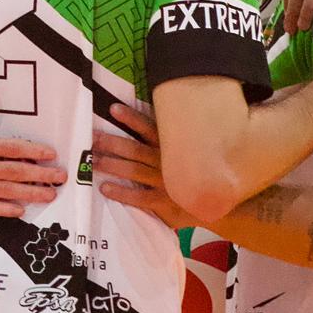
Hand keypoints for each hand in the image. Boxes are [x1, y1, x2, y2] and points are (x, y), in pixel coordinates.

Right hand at [0, 87, 66, 215]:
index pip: (11, 148)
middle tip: (62, 178)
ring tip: (50, 195)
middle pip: (15, 172)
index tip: (51, 154)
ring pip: (6, 192)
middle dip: (41, 175)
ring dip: (30, 194)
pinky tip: (20, 211)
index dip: (34, 151)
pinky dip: (6, 210)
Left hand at [93, 103, 190, 228]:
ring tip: (93, 160)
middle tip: (92, 137)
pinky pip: (140, 197)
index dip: (131, 118)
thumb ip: (171, 138)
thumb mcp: (188, 151)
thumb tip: (155, 115)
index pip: (149, 127)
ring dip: (112, 165)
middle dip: (112, 142)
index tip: (113, 108)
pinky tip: (105, 188)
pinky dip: (122, 193)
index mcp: (172, 146)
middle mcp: (167, 161)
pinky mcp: (164, 202)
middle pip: (135, 149)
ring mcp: (165, 182)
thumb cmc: (197, 172)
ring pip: (134, 171)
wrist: (219, 203)